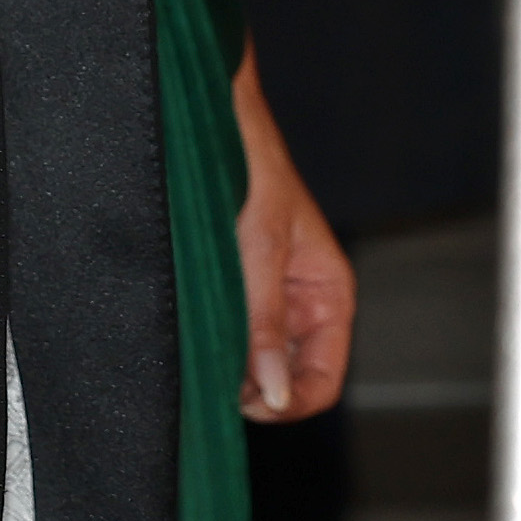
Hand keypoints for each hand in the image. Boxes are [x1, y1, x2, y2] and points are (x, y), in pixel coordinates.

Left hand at [224, 52, 354, 424]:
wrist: (214, 118)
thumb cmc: (251, 166)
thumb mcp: (260, 247)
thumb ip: (266, 322)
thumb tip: (271, 394)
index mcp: (328, 296)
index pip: (322, 383)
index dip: (288, 402)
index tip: (246, 402)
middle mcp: (301, 306)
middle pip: (286, 382)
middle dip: (252, 387)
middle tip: (213, 370)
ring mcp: (268, 301)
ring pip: (254, 364)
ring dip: (228, 365)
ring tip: (200, 338)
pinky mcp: (235, 292)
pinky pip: (230, 338)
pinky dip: (212, 343)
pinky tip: (192, 326)